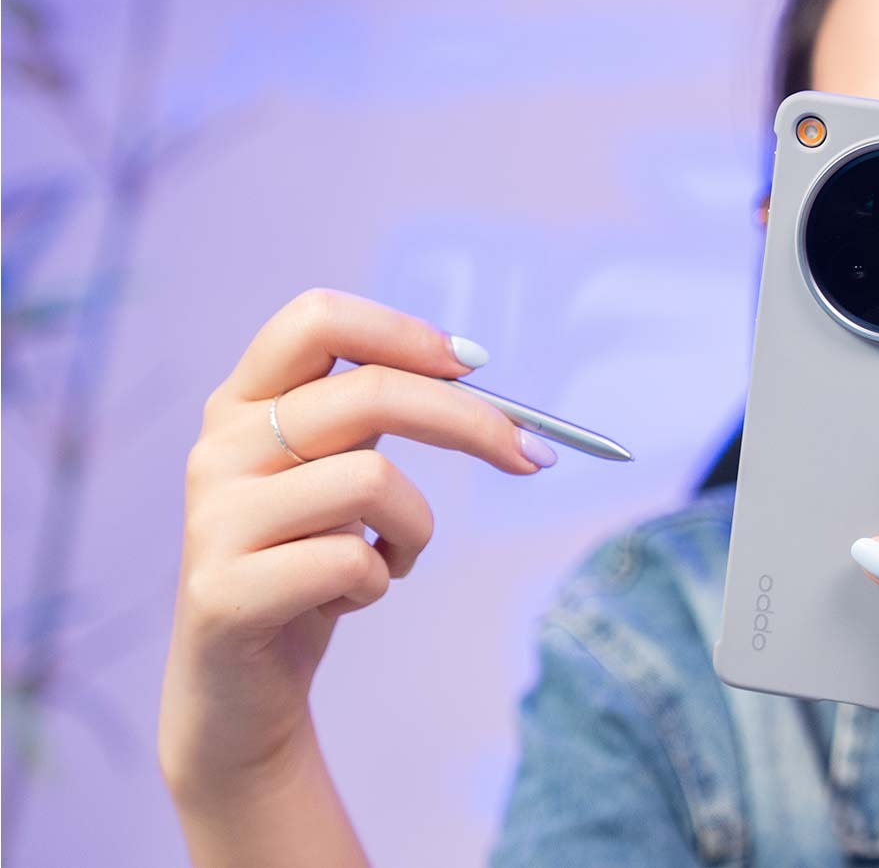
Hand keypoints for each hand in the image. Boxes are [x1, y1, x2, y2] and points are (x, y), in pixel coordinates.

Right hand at [158, 290, 554, 843]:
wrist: (236, 693)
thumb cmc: (307, 569)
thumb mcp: (334, 475)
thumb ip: (373, 418)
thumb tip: (478, 374)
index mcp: (242, 403)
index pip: (315, 318)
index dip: (402, 331)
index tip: (475, 363)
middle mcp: (218, 447)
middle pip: (367, 395)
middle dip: (471, 423)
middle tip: (533, 456)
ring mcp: (213, 518)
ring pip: (372, 482)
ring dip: (414, 530)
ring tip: (387, 560)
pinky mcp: (223, 591)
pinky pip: (352, 563)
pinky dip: (377, 583)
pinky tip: (344, 602)